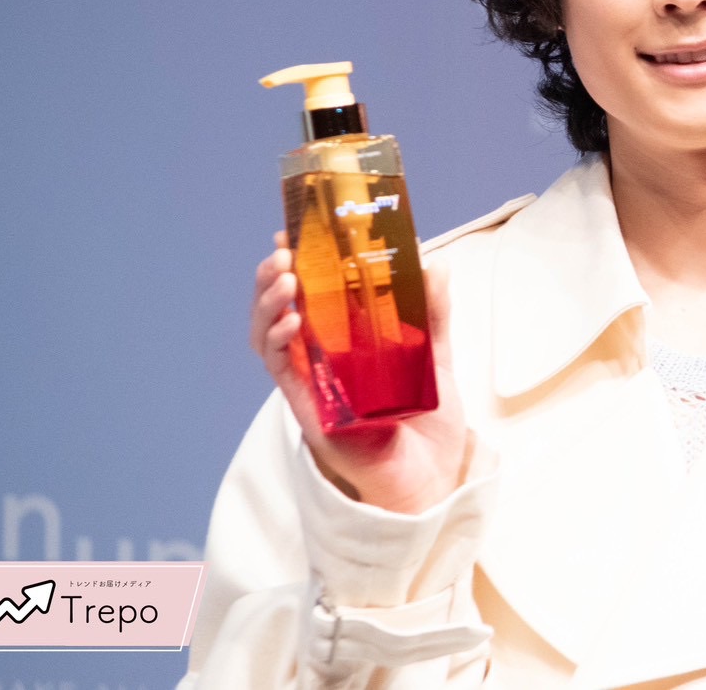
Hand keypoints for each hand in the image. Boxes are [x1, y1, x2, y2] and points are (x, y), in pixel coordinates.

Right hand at [250, 232, 472, 513]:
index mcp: (345, 339)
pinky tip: (290, 318)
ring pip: (270, 334)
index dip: (298, 260)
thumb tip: (435, 263)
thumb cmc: (426, 420)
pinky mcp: (307, 406)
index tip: (295, 228)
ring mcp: (310, 380)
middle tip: (284, 248)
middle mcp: (320, 357)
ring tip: (284, 275)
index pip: (311, 292)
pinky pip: (281, 369)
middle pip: (281, 308)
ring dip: (270, 301)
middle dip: (275, 274)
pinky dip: (279, 340)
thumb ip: (434, 313)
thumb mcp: (436, 356)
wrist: (428, 477)